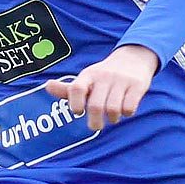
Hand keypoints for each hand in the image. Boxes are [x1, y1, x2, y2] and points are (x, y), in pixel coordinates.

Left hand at [43, 44, 159, 130]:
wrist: (134, 57)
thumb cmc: (103, 75)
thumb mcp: (86, 79)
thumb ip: (67, 89)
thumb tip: (47, 86)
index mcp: (88, 75)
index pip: (76, 89)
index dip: (75, 104)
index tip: (78, 111)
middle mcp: (104, 76)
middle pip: (96, 106)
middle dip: (95, 122)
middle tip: (96, 126)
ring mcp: (121, 80)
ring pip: (113, 109)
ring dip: (112, 119)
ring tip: (112, 117)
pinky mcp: (137, 85)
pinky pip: (129, 107)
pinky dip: (127, 113)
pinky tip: (125, 110)